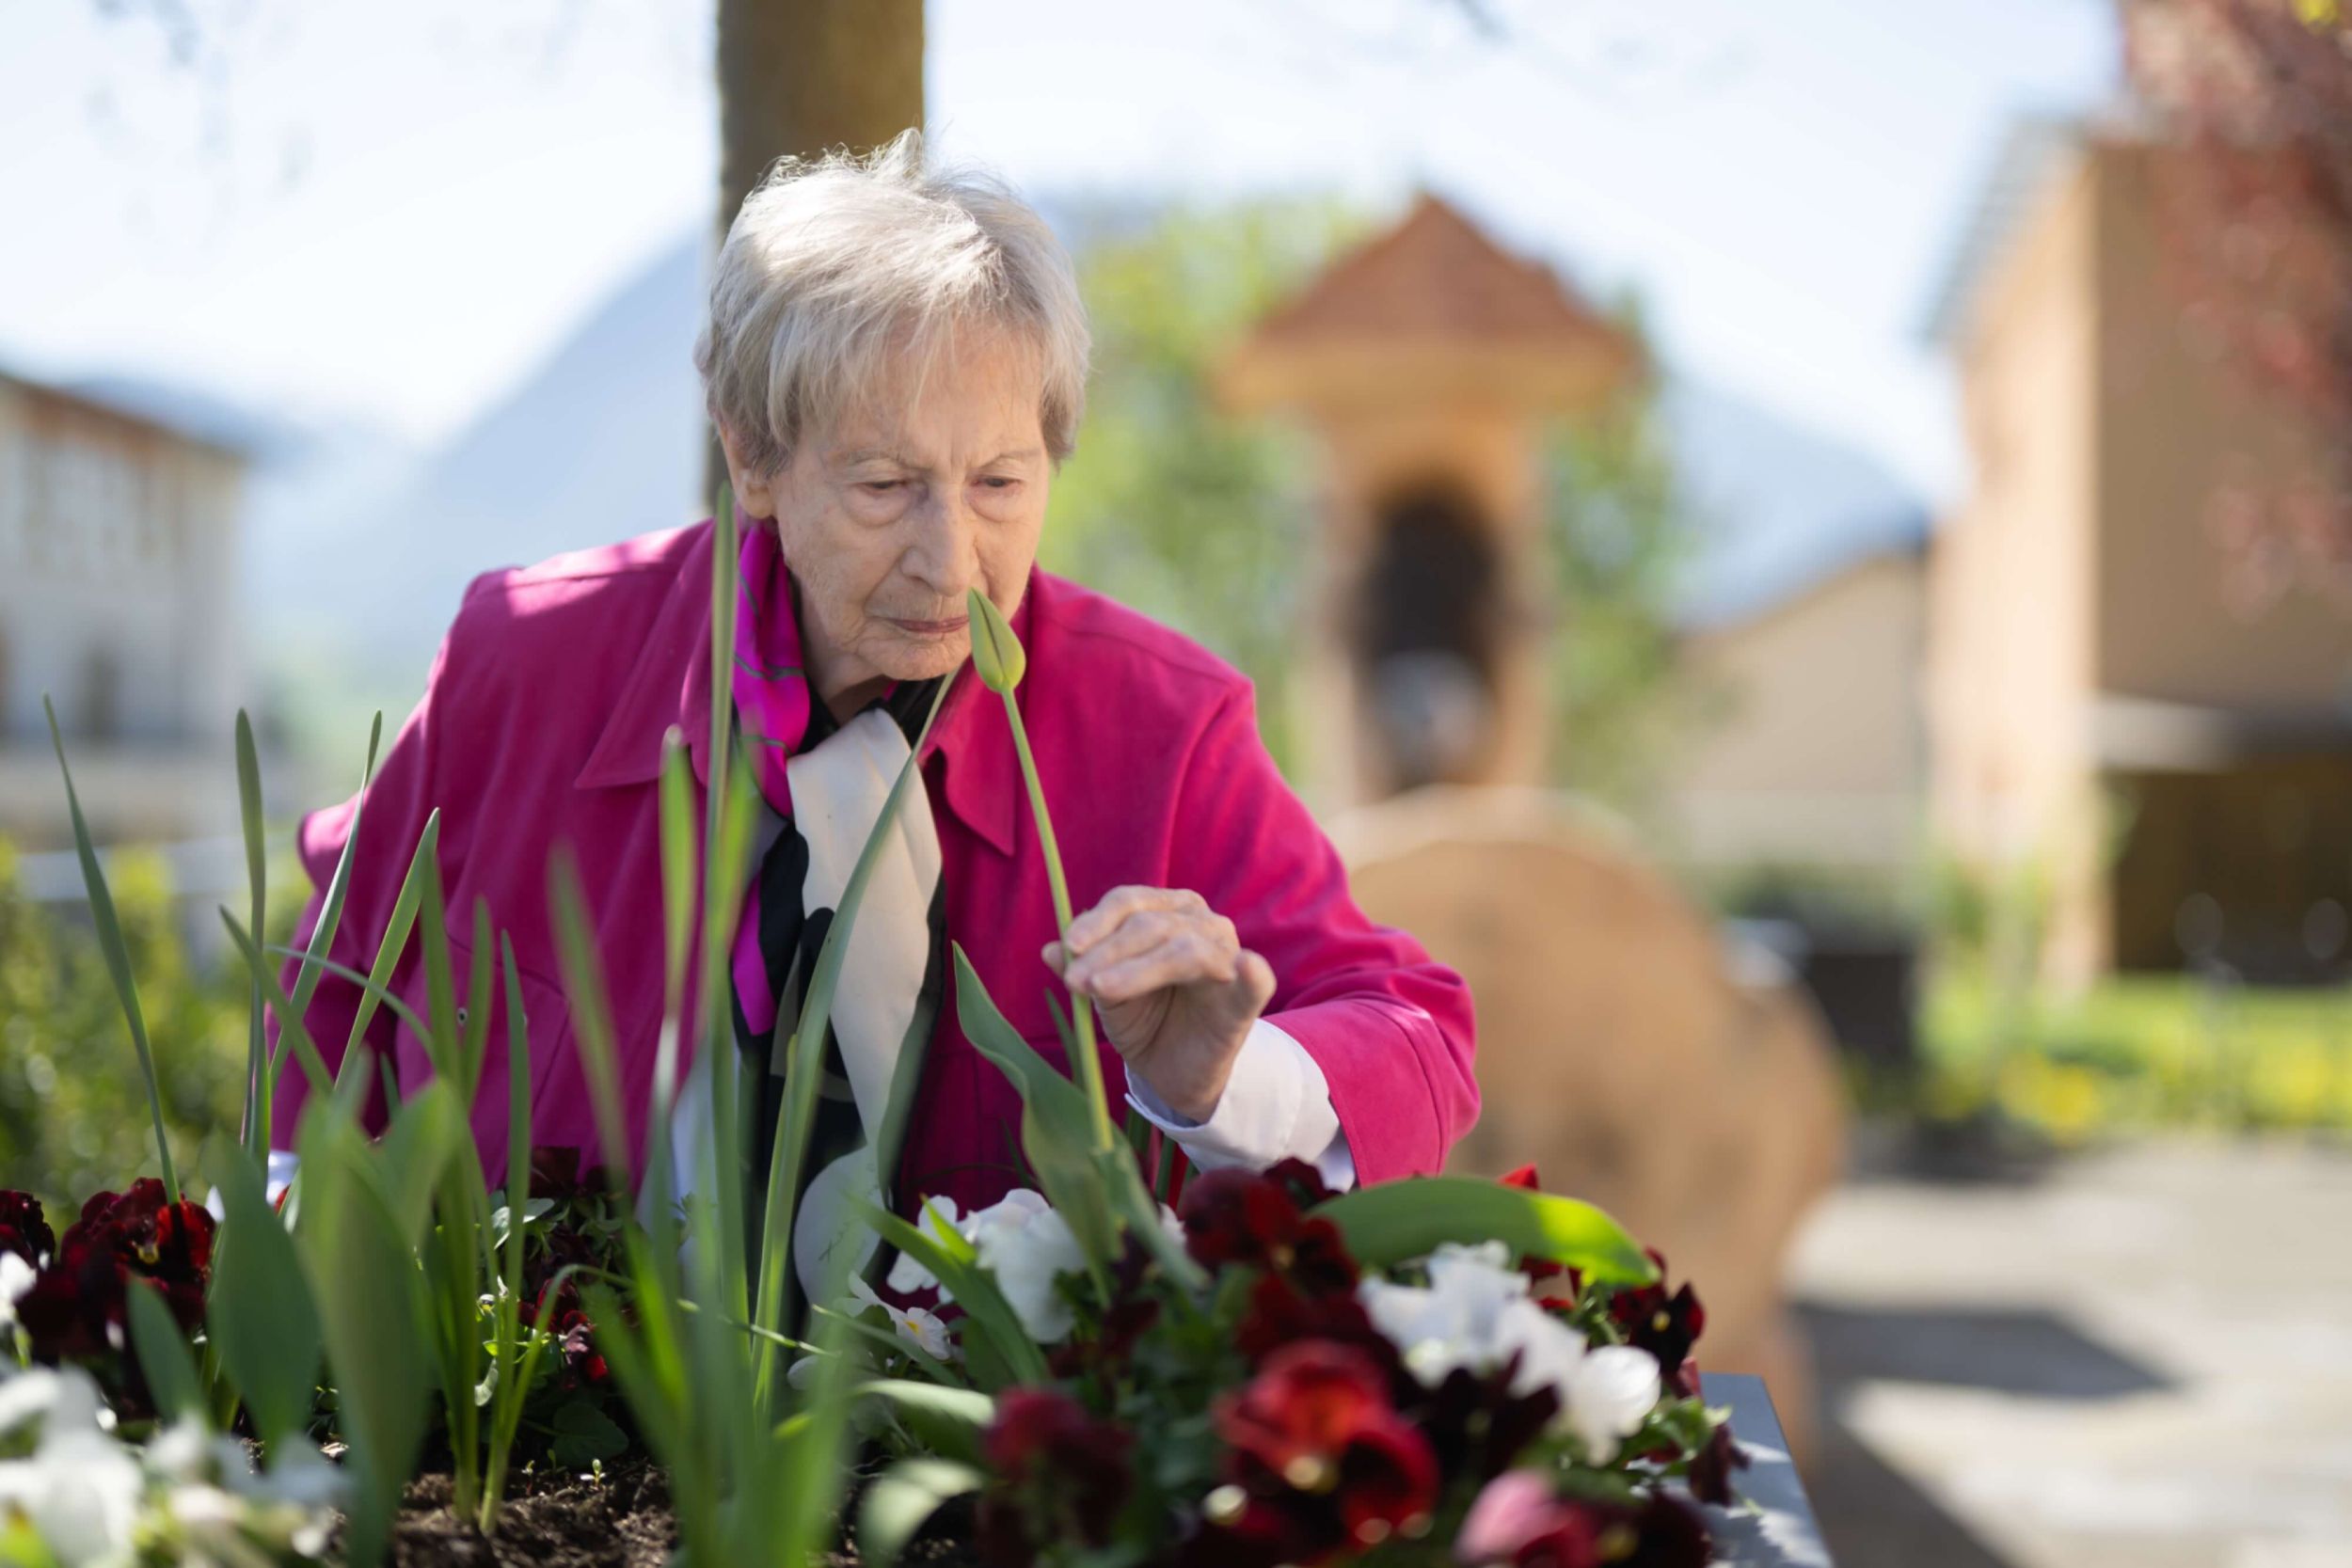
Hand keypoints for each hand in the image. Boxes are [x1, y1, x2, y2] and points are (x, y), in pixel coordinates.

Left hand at [1043, 885, 1275, 1122]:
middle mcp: (1203, 925)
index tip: (1068, 949)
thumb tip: (1049, 950)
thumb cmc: (1145, 1020)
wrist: (1177, 1072)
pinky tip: (1245, 967)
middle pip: (1152, 925)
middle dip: (1107, 952)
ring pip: (1184, 951)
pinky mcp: (1247, 1000)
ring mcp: (1228, 959)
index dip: (1096, 922)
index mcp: (1169, 912)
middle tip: (1074, 983)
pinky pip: (1255, 981)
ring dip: (1138, 970)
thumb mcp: (1107, 994)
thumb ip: (1085, 968)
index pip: (1130, 902)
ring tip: (1103, 990)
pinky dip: (1251, 972)